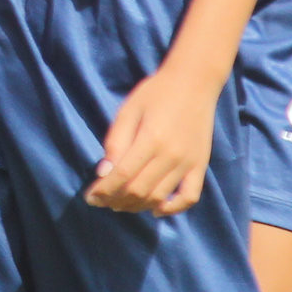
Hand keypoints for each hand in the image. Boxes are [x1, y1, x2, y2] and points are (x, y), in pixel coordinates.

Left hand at [85, 63, 219, 215]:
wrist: (194, 82)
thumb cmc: (155, 93)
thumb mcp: (128, 110)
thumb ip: (116, 142)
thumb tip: (103, 173)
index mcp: (151, 139)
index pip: (123, 175)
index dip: (104, 190)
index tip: (90, 197)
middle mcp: (171, 156)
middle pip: (140, 190)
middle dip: (115, 200)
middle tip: (101, 201)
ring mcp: (188, 163)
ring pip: (160, 197)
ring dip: (137, 206)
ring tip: (119, 204)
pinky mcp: (201, 166)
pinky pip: (190, 197)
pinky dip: (173, 209)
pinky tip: (156, 209)